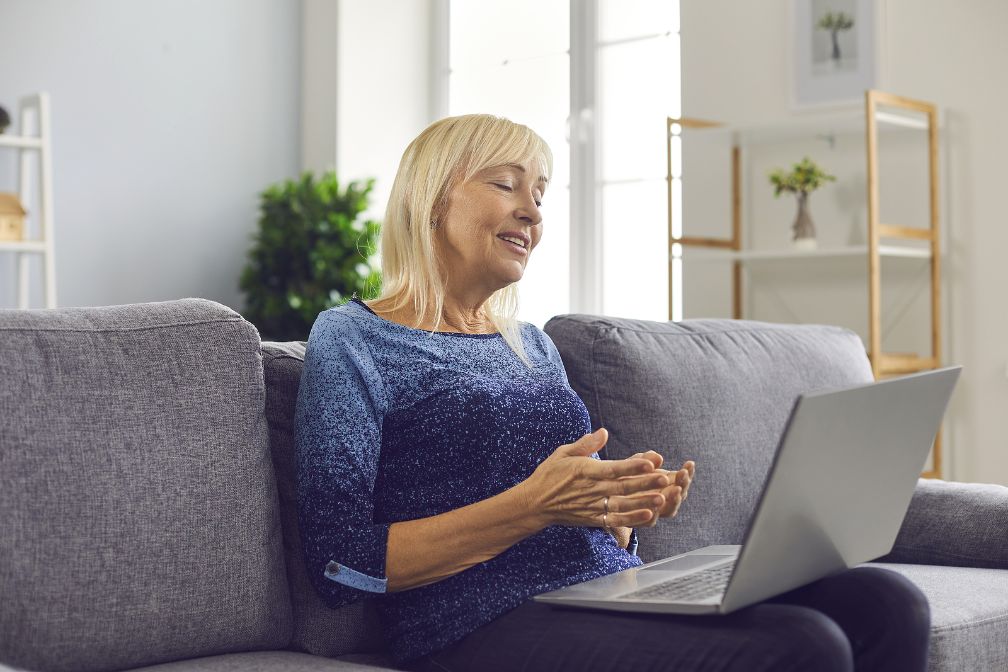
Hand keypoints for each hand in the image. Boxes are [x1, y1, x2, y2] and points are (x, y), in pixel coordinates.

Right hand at [521, 428, 671, 529]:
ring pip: (623, 505)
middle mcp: (592, 490)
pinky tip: (649, 517)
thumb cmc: (549, 475)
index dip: (633, 466)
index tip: (651, 462)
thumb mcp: (563, 453)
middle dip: (645, 483)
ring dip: (643, 502)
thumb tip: (604, 432)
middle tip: (666, 478)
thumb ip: (586, 444)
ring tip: (662, 498)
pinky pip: (615, 521)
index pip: (614, 468)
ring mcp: (593, 506)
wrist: (534, 504)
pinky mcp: (593, 519)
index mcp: (586, 471)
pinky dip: (632, 520)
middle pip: (623, 487)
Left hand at [622, 452, 694, 526]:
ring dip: (674, 500)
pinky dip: (654, 514)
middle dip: (683, 484)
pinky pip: (650, 521)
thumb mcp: (633, 463)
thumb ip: (645, 460)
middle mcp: (663, 498)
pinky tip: (654, 507)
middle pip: (679, 494)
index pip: (682, 479)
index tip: (689, 463)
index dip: (688, 472)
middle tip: (683, 474)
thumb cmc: (624, 474)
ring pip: (669, 510)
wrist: (605, 493)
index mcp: (666, 483)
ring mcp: (654, 511)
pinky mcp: (640, 521)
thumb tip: (658, 457)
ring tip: (675, 490)